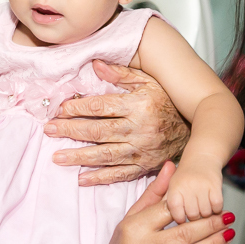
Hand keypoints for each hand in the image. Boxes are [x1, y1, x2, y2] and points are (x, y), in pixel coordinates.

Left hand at [44, 60, 189, 185]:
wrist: (194, 127)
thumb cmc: (167, 101)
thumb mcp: (148, 81)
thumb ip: (121, 74)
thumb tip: (96, 65)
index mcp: (139, 105)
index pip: (102, 107)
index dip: (79, 108)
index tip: (61, 109)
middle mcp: (139, 129)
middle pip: (98, 131)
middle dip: (71, 131)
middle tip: (49, 130)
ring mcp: (141, 150)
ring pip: (105, 155)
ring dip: (79, 156)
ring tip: (57, 157)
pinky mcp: (144, 166)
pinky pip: (119, 174)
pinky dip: (99, 178)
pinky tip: (81, 178)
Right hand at [103, 162, 233, 243]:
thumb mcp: (134, 216)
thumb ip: (155, 193)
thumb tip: (171, 165)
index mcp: (133, 228)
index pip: (169, 212)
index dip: (194, 207)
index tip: (214, 204)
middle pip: (184, 235)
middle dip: (211, 225)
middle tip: (228, 218)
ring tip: (229, 233)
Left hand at [166, 156, 224, 222]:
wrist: (201, 158)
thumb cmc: (185, 178)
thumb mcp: (171, 189)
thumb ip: (170, 206)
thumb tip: (175, 227)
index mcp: (174, 188)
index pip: (176, 213)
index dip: (181, 219)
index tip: (183, 218)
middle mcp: (187, 186)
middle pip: (192, 216)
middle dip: (195, 217)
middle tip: (195, 210)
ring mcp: (202, 185)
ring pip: (206, 213)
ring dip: (206, 214)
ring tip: (203, 205)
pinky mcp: (215, 186)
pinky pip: (217, 207)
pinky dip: (217, 209)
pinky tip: (212, 204)